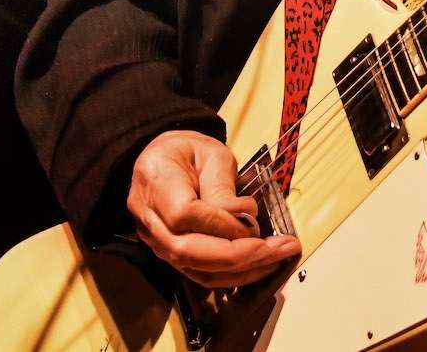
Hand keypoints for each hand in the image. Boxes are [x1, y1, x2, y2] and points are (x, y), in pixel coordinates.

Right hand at [127, 130, 298, 288]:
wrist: (164, 159)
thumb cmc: (187, 151)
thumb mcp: (210, 154)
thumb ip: (223, 186)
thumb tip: (244, 219)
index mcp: (156, 180)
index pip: (184, 214)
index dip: (221, 224)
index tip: (253, 221)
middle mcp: (149, 217)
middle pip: (186, 251)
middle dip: (238, 255)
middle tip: (278, 248)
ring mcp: (155, 240)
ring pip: (195, 268)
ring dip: (240, 269)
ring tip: (276, 258)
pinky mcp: (169, 254)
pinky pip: (199, 273)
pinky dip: (231, 275)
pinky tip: (258, 266)